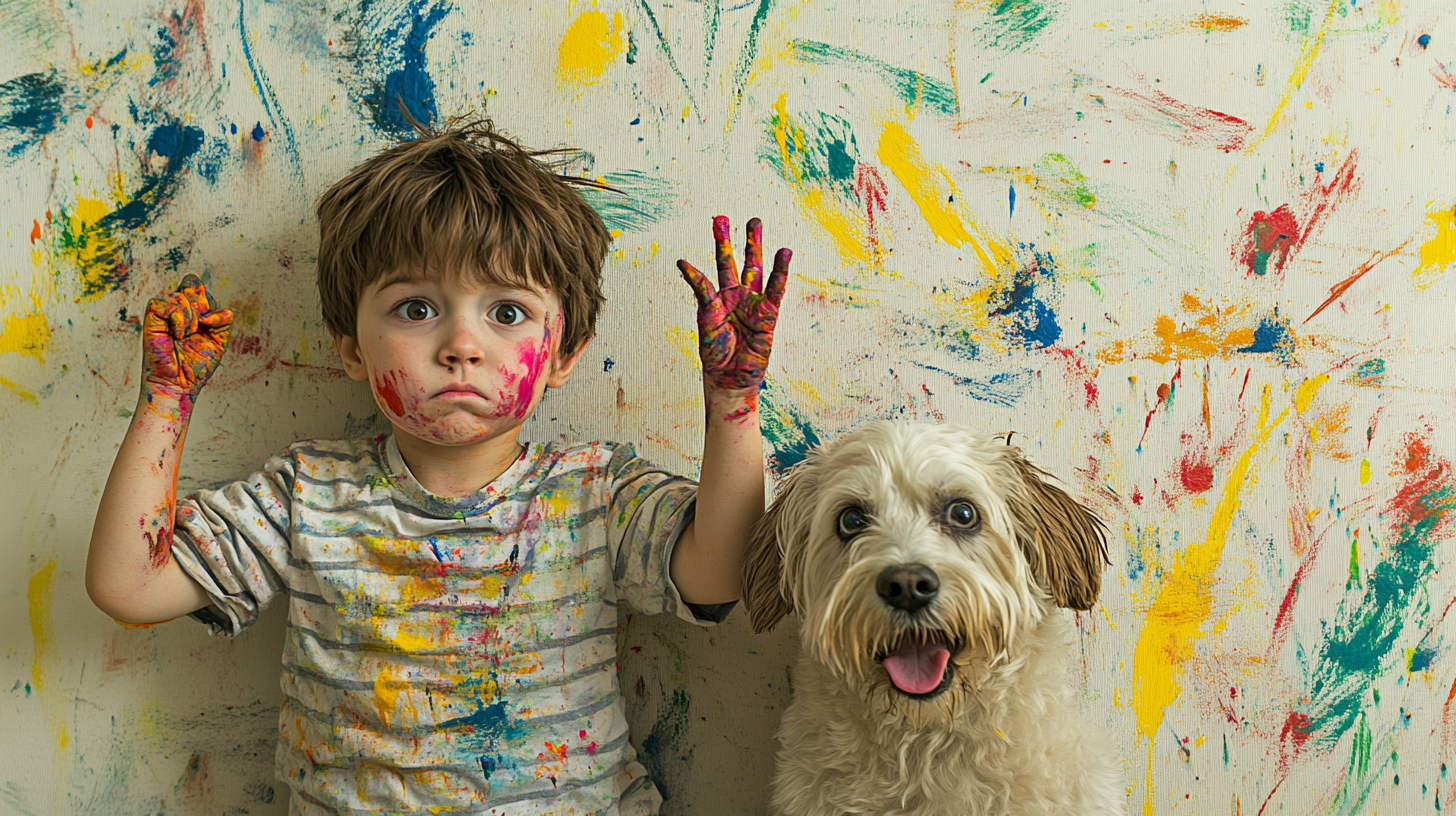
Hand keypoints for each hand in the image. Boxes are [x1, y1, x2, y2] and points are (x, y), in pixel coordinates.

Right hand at [142, 274, 232, 399]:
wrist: (179, 384)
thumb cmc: (195, 366)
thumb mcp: (219, 342)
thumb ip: (223, 322)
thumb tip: (219, 311)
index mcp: (193, 312)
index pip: (201, 289)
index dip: (209, 302)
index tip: (208, 324)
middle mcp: (177, 309)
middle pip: (192, 284)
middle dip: (201, 303)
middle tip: (198, 326)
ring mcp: (164, 313)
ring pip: (179, 295)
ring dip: (190, 317)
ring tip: (185, 336)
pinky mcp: (151, 318)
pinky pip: (163, 303)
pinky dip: (177, 318)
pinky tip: (177, 334)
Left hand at [677, 216, 790, 392]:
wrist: (728, 378)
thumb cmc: (714, 352)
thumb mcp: (705, 317)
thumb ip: (700, 289)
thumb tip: (682, 261)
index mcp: (722, 297)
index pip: (723, 264)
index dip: (721, 243)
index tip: (718, 221)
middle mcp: (740, 297)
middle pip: (743, 262)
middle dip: (745, 240)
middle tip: (751, 219)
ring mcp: (755, 305)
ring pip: (759, 271)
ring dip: (760, 249)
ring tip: (760, 225)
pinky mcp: (769, 316)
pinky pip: (775, 291)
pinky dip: (779, 274)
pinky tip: (784, 255)